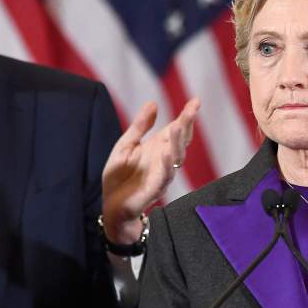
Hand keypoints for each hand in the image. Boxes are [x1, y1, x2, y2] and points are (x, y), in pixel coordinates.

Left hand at [102, 98, 199, 243]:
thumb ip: (140, 126)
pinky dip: (166, 165)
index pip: (176, 128)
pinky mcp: (154, 189)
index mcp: (157, 146)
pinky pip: (164, 177)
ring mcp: (161, 174)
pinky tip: (166, 153)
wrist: (111, 206)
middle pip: (180, 140)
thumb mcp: (126, 145)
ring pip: (176, 157)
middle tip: (191, 110)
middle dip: (187, 125)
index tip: (196, 101)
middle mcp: (164, 159)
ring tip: (177, 126)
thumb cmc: (120, 176)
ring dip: (177, 142)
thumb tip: (153, 103)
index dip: (186, 115)